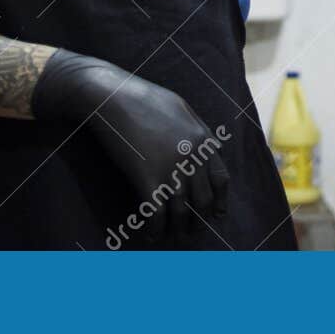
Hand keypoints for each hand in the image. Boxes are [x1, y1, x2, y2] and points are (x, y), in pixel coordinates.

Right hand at [32, 50, 228, 239]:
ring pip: (182, 213)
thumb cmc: (144, 99)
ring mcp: (170, 168)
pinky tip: (150, 235)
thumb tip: (212, 152)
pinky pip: (157, 214)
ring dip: (178, 230)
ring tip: (172, 237)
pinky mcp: (147, 178)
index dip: (220, 201)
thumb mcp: (182, 109)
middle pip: (204, 201)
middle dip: (199, 221)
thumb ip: (199, 132)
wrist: (113, 96)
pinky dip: (155, 230)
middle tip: (191, 231)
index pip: (221, 180)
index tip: (215, 214)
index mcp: (202, 139)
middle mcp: (192, 156)